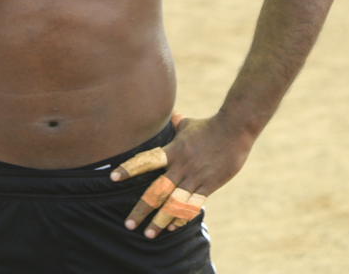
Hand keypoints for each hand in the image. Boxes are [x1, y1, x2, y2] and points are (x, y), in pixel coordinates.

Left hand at [110, 114, 251, 238]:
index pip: (146, 161)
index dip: (129, 168)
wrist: (235, 128)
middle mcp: (181, 166)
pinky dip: (182, 216)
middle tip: (129, 224)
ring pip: (174, 203)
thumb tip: (169, 113)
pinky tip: (172, 227)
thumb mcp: (188, 124)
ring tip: (149, 234)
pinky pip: (193, 204)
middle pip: (157, 191)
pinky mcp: (209, 185)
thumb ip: (176, 123)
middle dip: (142, 209)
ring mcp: (195, 177)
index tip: (113, 178)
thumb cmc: (210, 125)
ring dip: (160, 220)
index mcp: (173, 151)